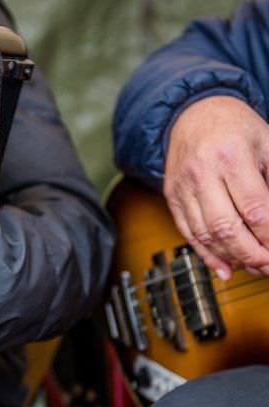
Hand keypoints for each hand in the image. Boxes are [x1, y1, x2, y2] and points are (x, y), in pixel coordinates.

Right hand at [164, 96, 268, 278]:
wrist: (192, 115)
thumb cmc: (234, 128)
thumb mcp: (267, 144)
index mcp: (230, 155)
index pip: (254, 208)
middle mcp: (201, 173)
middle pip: (225, 227)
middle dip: (251, 254)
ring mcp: (182, 187)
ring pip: (205, 235)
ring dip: (231, 257)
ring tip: (252, 266)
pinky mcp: (172, 197)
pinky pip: (188, 233)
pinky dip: (206, 254)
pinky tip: (224, 267)